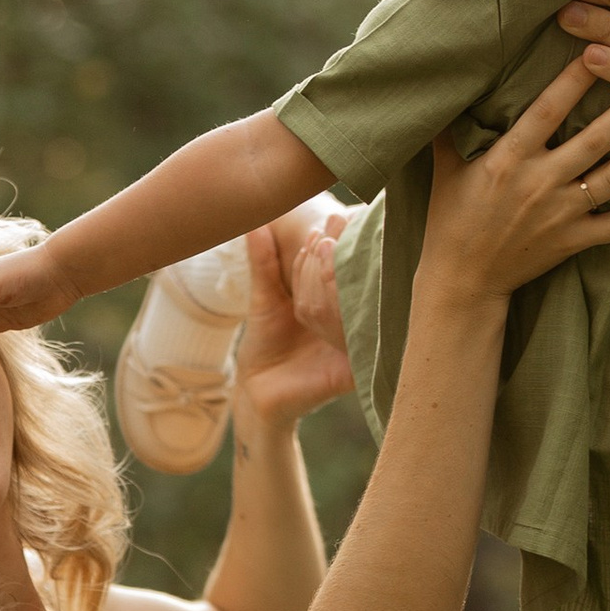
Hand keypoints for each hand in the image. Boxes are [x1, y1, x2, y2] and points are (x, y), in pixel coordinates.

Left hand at [230, 205, 358, 424]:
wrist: (257, 393)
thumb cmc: (265, 346)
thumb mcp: (264, 298)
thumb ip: (264, 263)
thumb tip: (255, 224)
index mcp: (337, 302)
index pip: (343, 267)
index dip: (337, 242)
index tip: (333, 217)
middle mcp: (350, 321)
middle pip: (354, 281)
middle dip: (342, 250)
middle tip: (333, 226)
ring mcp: (353, 344)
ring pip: (354, 303)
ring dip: (337, 273)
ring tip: (324, 246)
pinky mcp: (351, 369)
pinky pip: (354, 338)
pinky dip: (342, 312)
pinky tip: (332, 289)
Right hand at [418, 60, 609, 301]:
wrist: (463, 278)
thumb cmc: (452, 214)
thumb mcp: (445, 161)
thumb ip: (454, 120)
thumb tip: (458, 74)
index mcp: (508, 159)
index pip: (548, 110)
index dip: (576, 80)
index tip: (600, 48)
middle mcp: (540, 184)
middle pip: (596, 139)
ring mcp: (562, 215)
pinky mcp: (576, 240)